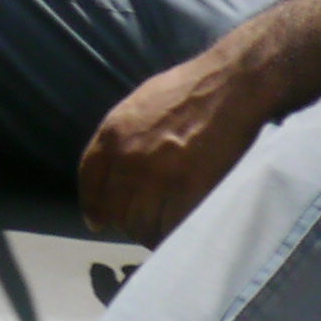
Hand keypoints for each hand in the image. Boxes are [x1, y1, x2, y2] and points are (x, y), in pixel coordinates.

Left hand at [78, 44, 280, 244]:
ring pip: (140, 224)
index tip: (99, 222)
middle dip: (127, 222)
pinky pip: (171, 228)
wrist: (230, 84)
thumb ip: (124, 133)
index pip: (90, 180)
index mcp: (113, 132)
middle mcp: (128, 157)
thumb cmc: (190, 88)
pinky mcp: (188, 189)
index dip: (94, 206)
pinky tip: (178, 235)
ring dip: (150, 233)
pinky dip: (173, 236)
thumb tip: (117, 163)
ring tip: (163, 232)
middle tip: (143, 226)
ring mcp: (157, 175)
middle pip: (115, 209)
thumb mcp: (140, 102)